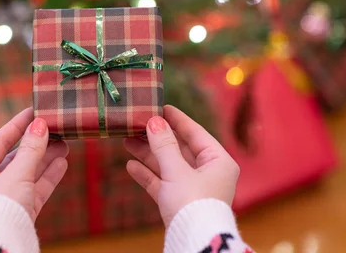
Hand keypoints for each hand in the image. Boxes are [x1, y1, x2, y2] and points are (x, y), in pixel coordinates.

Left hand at [0, 108, 68, 221]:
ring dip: (46, 157)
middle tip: (56, 127)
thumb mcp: (17, 173)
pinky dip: (48, 176)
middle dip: (37, 143)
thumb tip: (41, 124)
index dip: (18, 124)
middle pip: (15, 156)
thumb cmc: (0, 208)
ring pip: (28, 171)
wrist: (3, 246)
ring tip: (65, 143)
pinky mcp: (20, 210)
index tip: (35, 110)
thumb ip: (31, 149)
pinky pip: (35, 188)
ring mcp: (5, 198)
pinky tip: (62, 163)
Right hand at [124, 105, 239, 226]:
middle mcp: (208, 173)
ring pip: (168, 165)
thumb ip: (163, 145)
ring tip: (127, 141)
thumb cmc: (193, 203)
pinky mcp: (179, 203)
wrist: (194, 243)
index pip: (196, 133)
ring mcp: (193, 189)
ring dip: (148, 154)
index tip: (161, 106)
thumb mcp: (176, 170)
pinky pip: (162, 183)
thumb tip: (154, 121)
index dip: (177, 120)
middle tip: (137, 124)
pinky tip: (130, 166)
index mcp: (218, 161)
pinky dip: (148, 175)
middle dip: (157, 138)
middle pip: (179, 149)